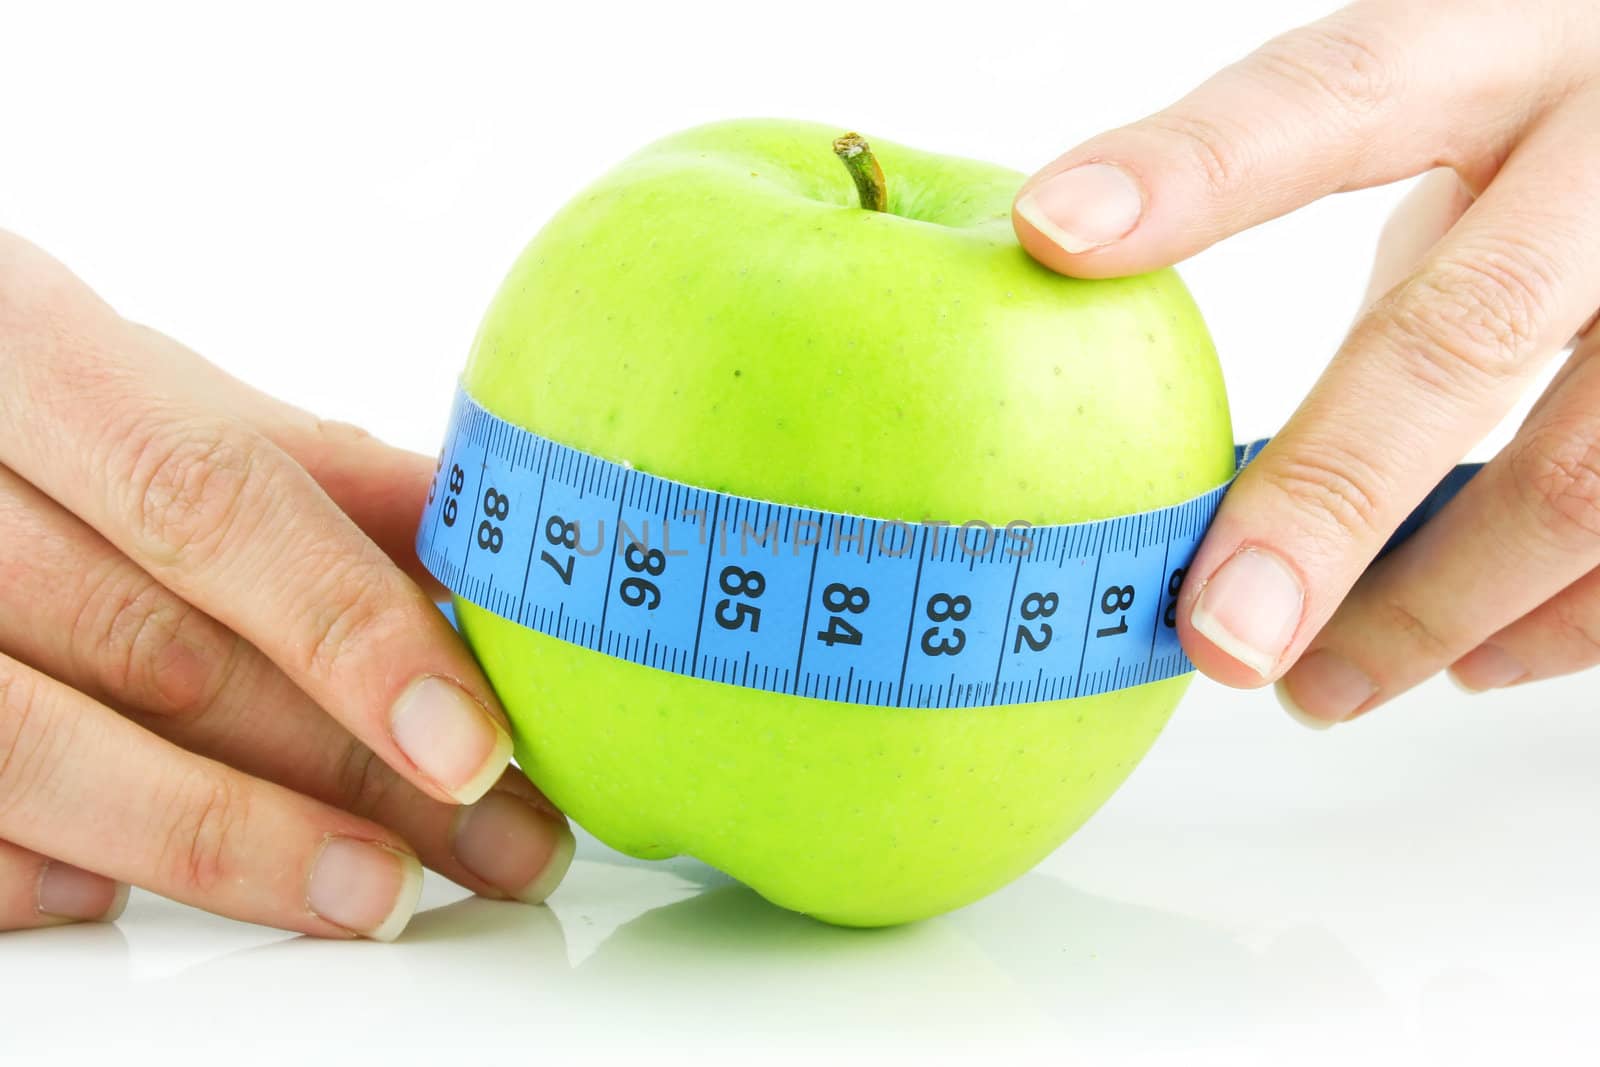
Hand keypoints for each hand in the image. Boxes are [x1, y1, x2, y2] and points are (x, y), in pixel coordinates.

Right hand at [0, 232, 571, 935]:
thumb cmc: (26, 409)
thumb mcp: (157, 399)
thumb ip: (312, 468)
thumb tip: (493, 534)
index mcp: (28, 359)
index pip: (204, 499)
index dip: (349, 629)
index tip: (473, 744)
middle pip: (156, 652)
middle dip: (351, 769)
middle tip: (498, 842)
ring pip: (42, 753)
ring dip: (234, 843)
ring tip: (382, 895)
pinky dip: (49, 873)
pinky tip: (142, 894)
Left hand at [1012, 0, 1599, 725]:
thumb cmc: (1563, 142)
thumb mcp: (1466, 125)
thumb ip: (1353, 221)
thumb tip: (1192, 398)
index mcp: (1507, 45)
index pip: (1339, 89)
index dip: (1194, 167)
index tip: (1051, 233)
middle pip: (1470, 329)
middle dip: (1326, 501)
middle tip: (1216, 630)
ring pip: (1584, 475)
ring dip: (1432, 609)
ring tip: (1311, 684)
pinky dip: (1553, 627)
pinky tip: (1467, 662)